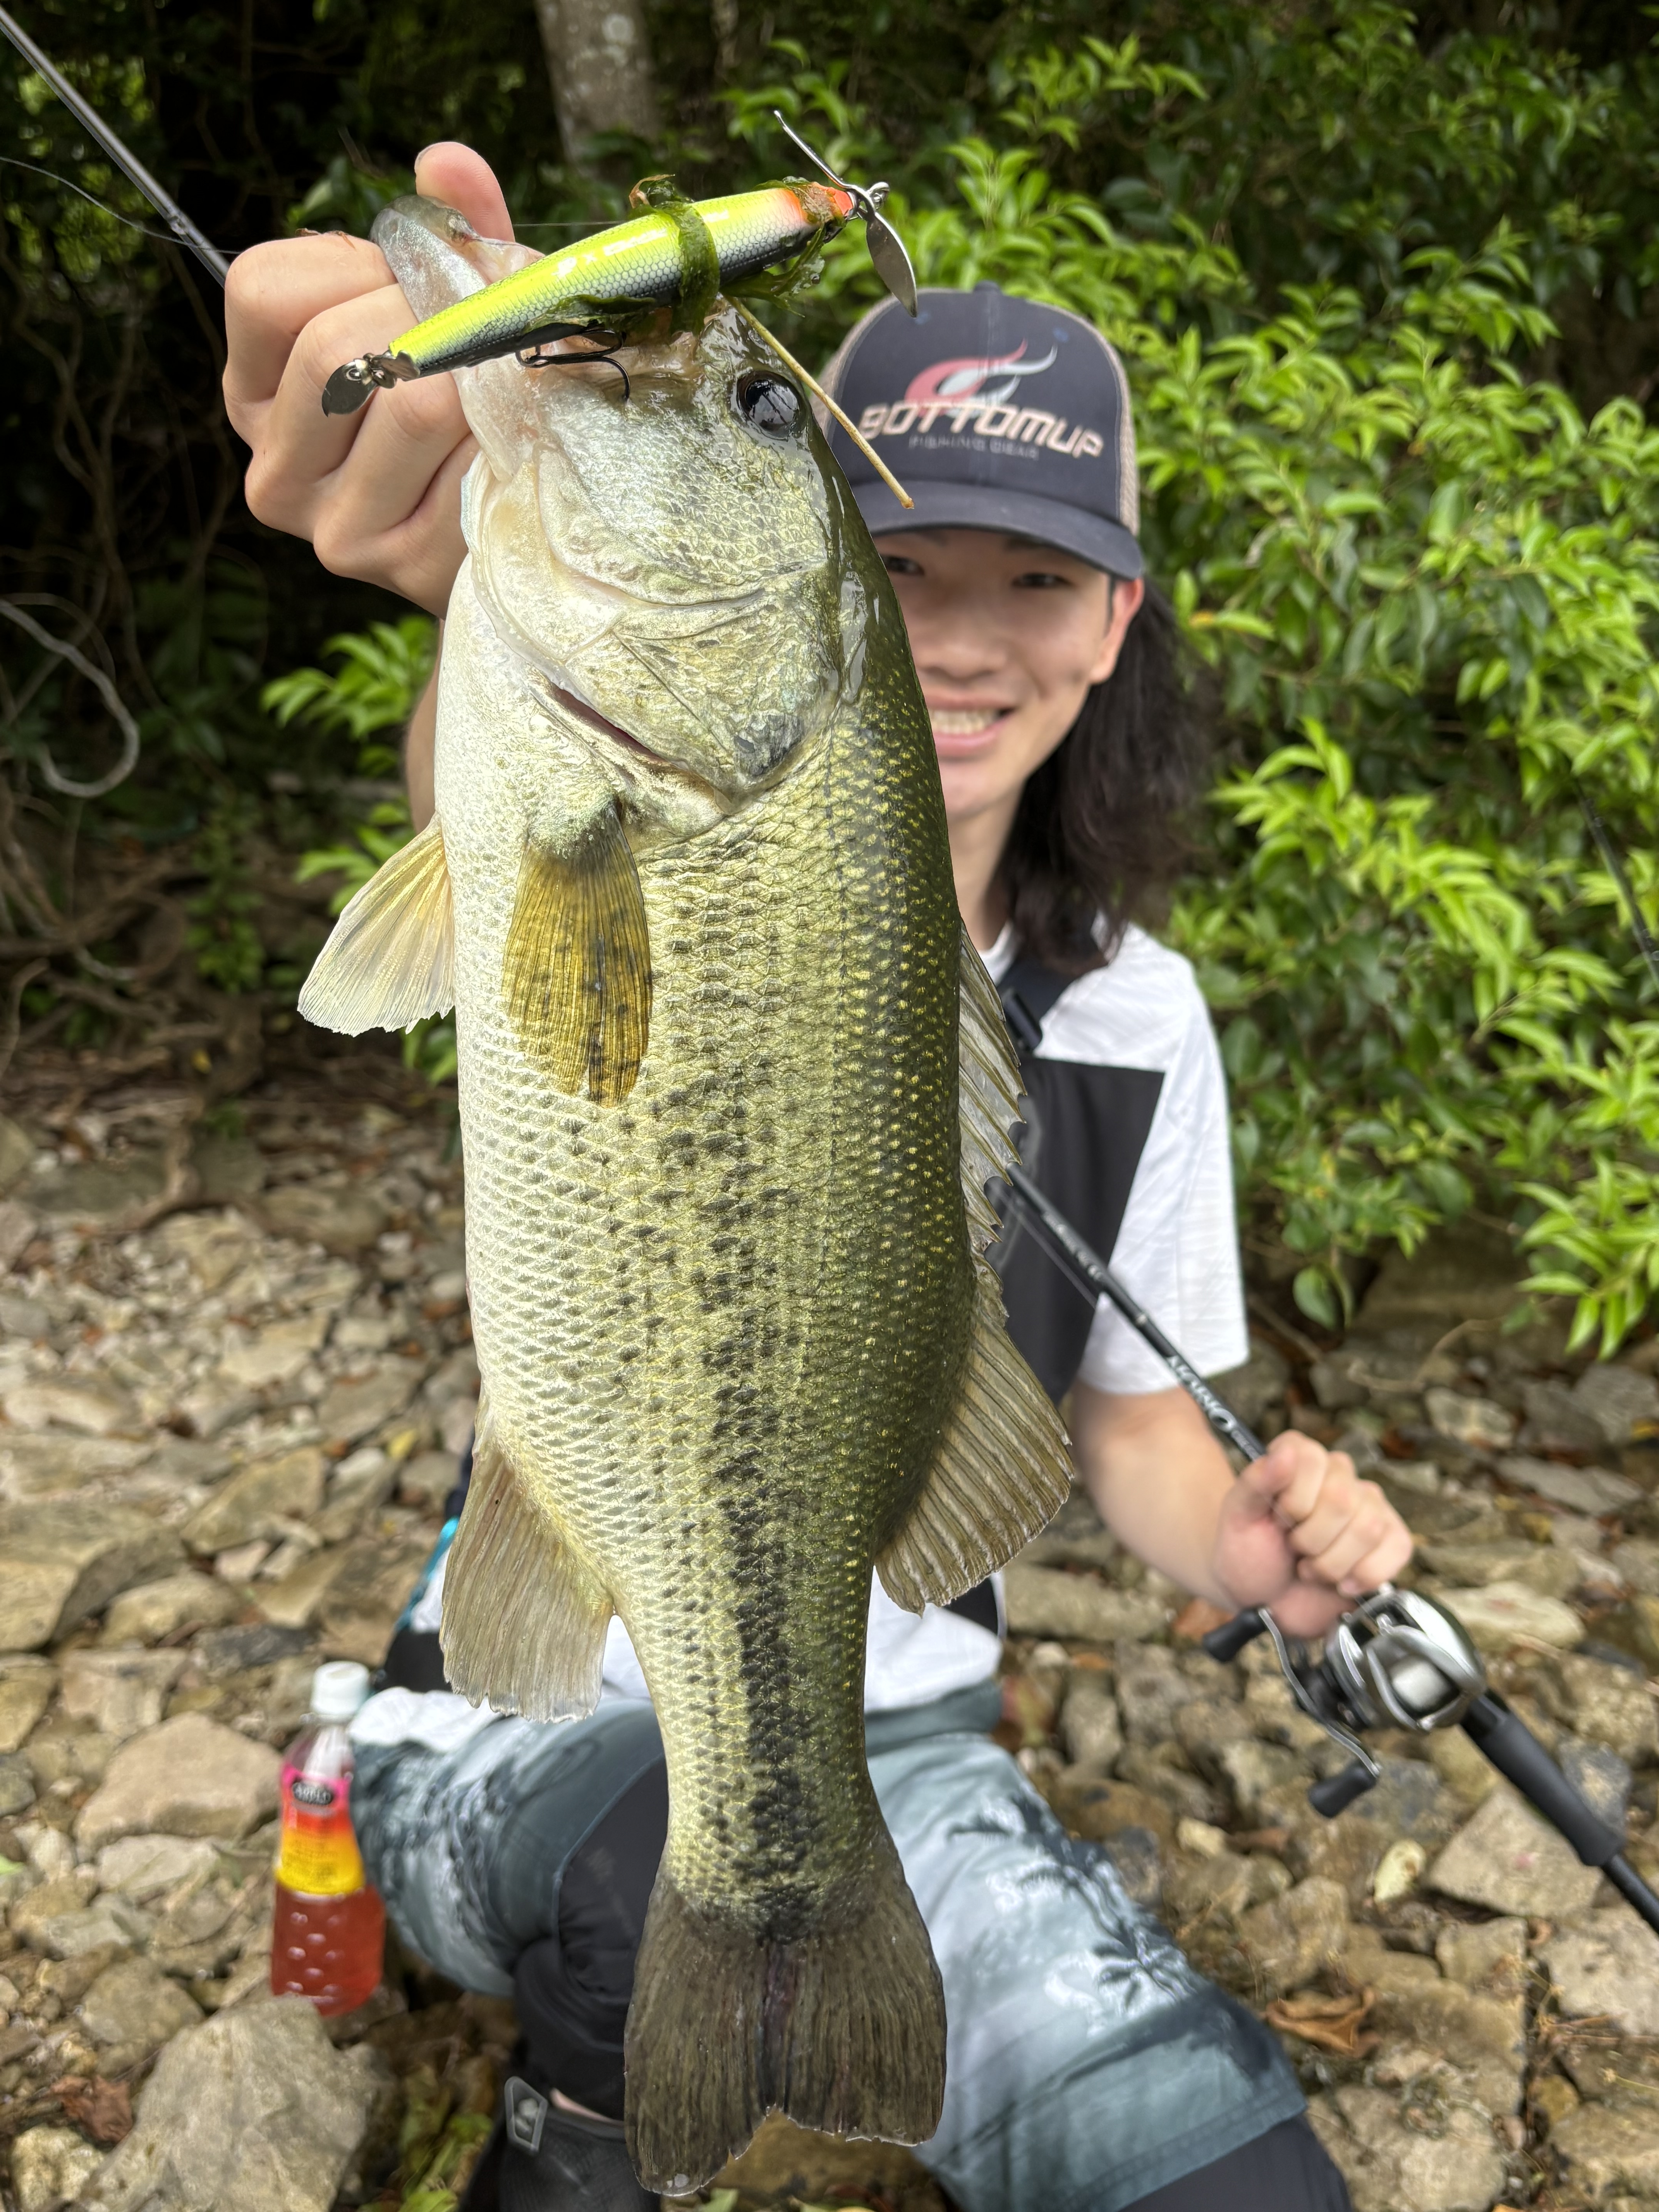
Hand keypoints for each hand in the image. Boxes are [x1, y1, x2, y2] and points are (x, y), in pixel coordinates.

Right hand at [223, 142, 509, 612]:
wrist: (519, 540)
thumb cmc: (471, 412)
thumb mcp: (450, 313)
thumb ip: (444, 237)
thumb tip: (447, 163)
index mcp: (257, 393)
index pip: (264, 290)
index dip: (355, 267)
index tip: (412, 286)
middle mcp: (274, 470)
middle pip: (334, 349)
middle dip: (428, 321)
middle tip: (485, 336)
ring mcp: (329, 530)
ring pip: (408, 405)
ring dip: (479, 379)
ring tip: (508, 387)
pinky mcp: (400, 567)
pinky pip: (464, 466)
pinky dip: (507, 441)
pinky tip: (520, 449)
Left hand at [1210, 1430, 1412, 1637]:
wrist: (1264, 1598)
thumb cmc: (1248, 1551)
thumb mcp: (1238, 1517)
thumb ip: (1255, 1481)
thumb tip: (1285, 1452)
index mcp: (1301, 1456)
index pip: (1311, 1459)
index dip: (1293, 1501)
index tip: (1278, 1521)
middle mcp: (1339, 1473)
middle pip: (1341, 1499)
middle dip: (1309, 1539)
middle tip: (1294, 1549)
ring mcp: (1369, 1505)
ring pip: (1368, 1528)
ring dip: (1331, 1564)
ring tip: (1312, 1567)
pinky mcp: (1391, 1537)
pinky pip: (1396, 1549)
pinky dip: (1365, 1576)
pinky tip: (1342, 1583)